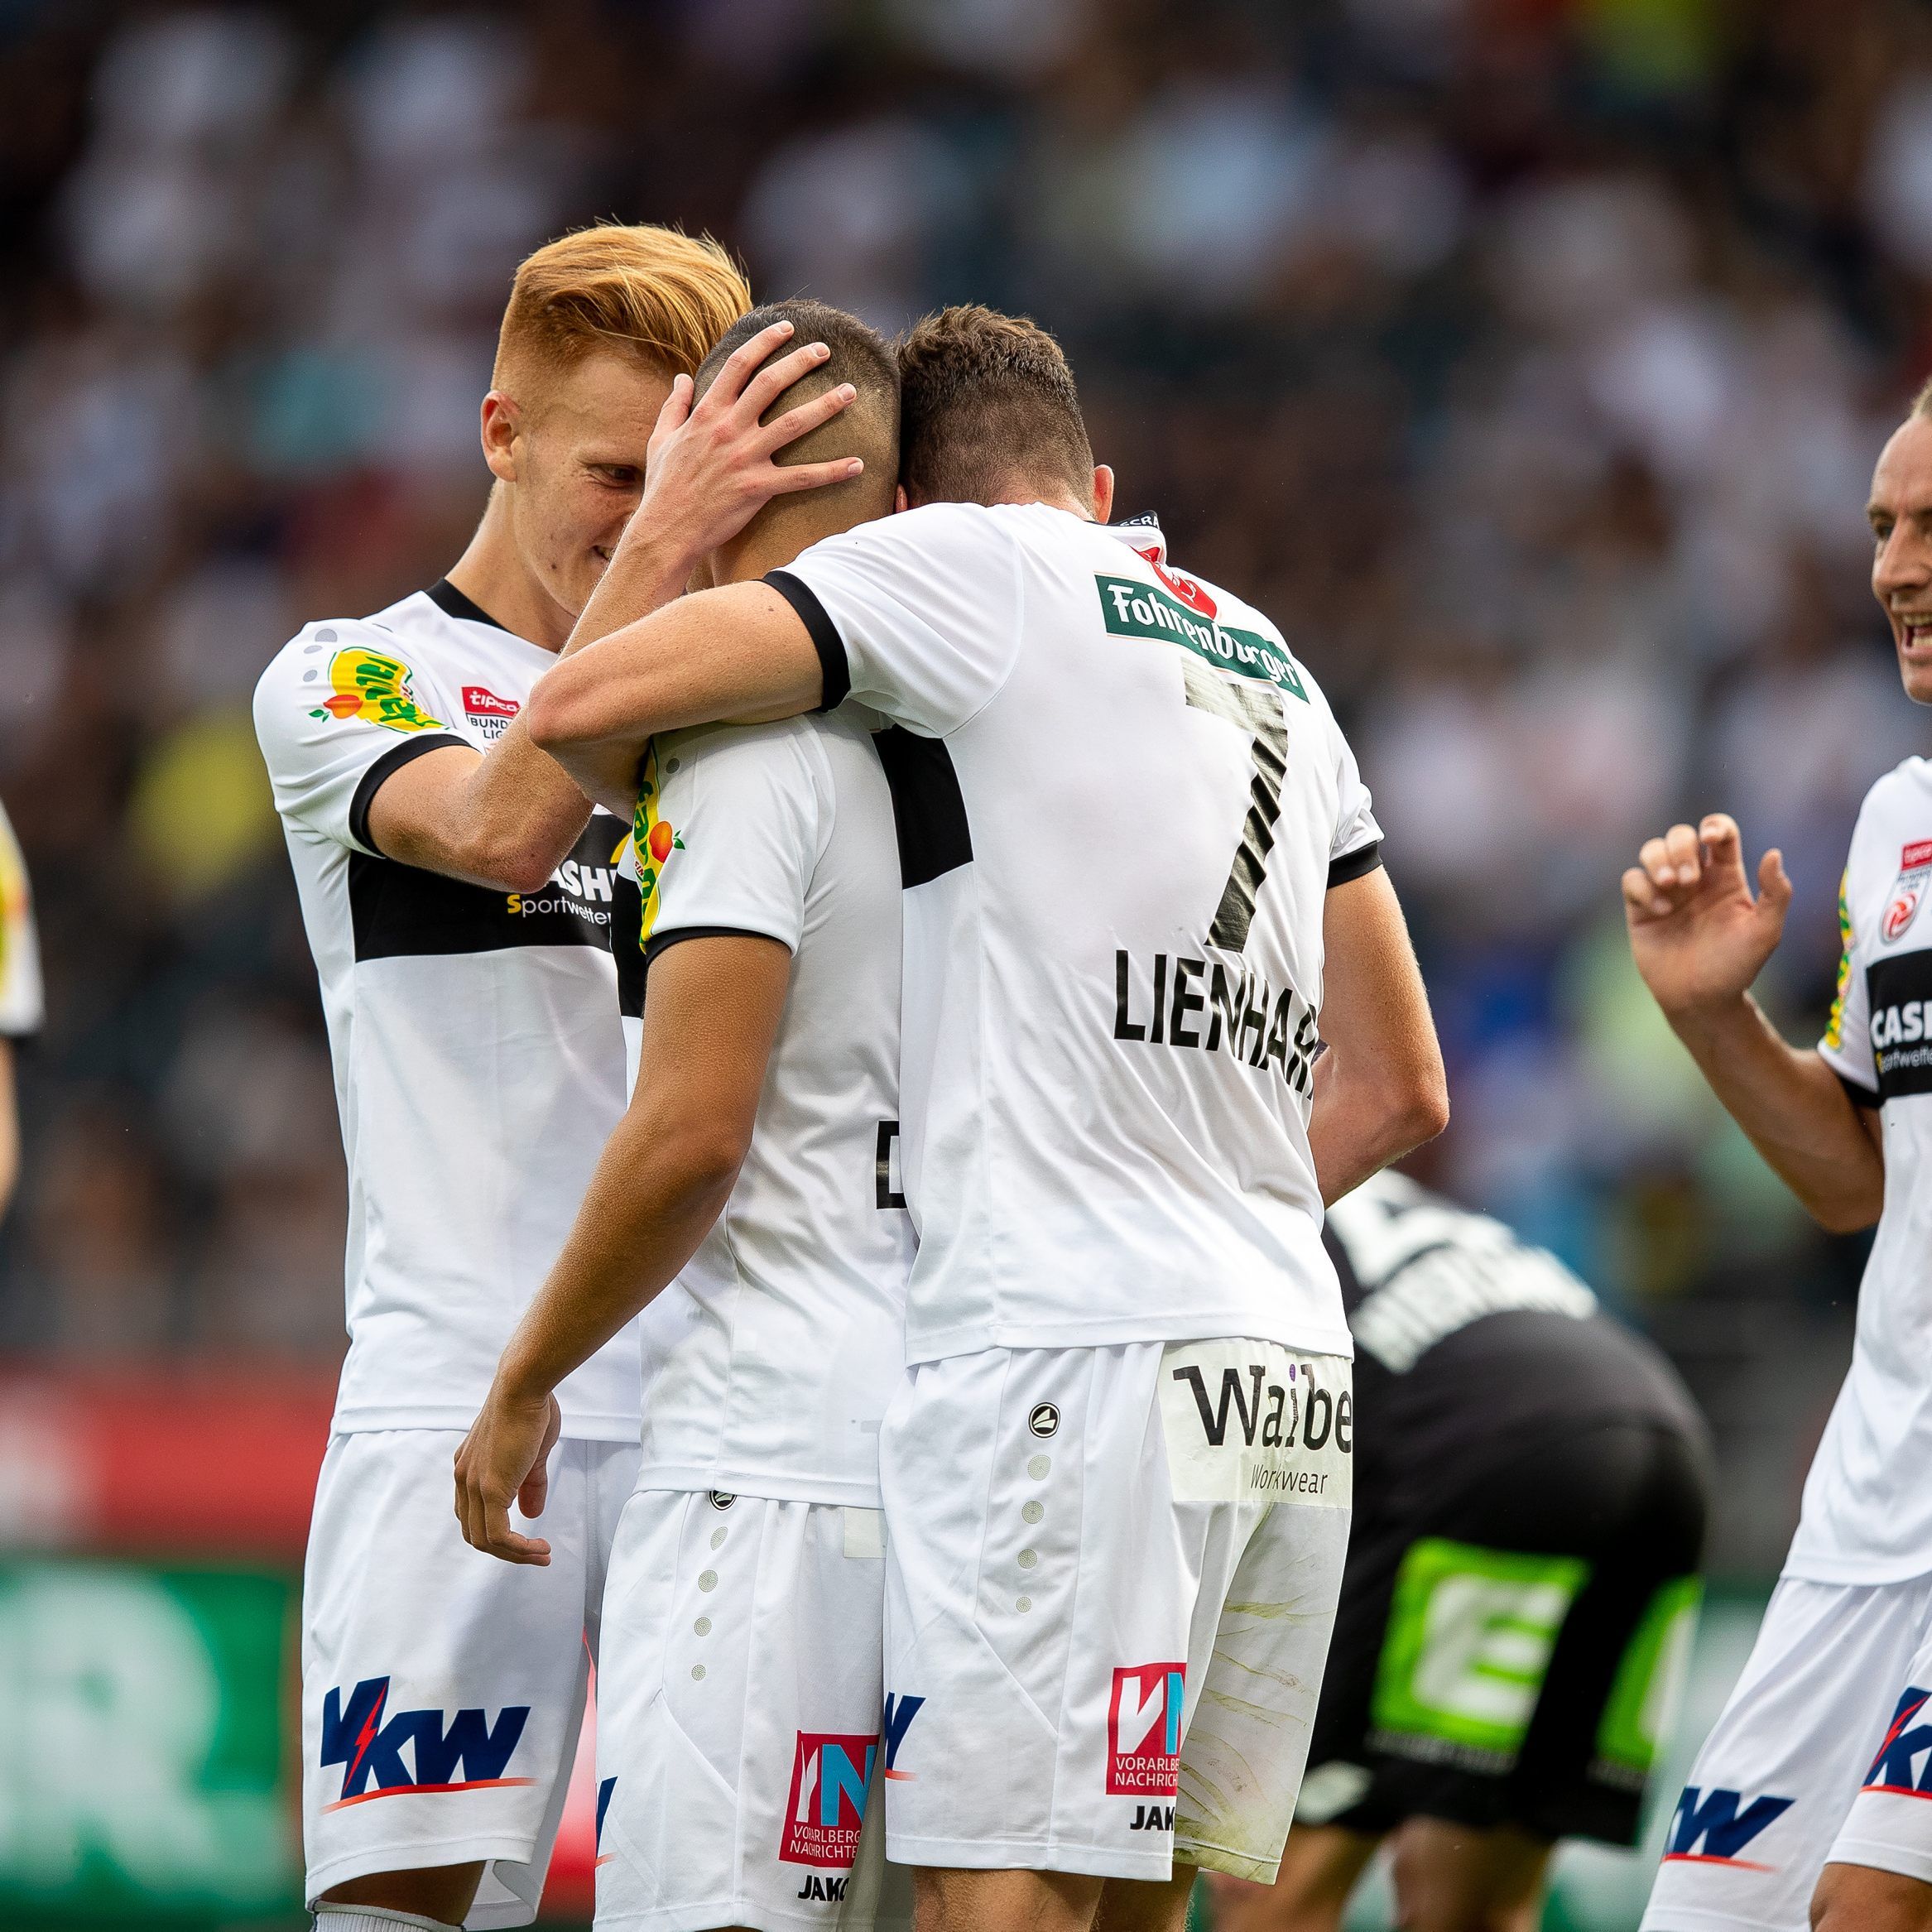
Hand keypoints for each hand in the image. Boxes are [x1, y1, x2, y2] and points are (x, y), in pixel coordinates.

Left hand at [453, 1384, 561, 1564]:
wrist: (523, 1386)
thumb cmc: (531, 1408)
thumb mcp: (532, 1453)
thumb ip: (529, 1485)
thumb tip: (531, 1515)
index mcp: (469, 1468)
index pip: (473, 1514)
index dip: (496, 1532)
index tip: (523, 1537)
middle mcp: (464, 1478)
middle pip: (474, 1533)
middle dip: (506, 1550)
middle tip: (535, 1553)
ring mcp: (473, 1485)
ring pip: (484, 1540)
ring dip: (515, 1554)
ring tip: (541, 1554)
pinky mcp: (490, 1489)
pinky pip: (498, 1535)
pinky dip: (518, 1549)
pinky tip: (538, 1548)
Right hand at [625, 319, 863, 576]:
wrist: (666, 530)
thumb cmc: (664, 487)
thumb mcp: (661, 439)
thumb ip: (674, 405)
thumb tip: (683, 378)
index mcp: (707, 413)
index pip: (740, 364)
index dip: (765, 341)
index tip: (786, 328)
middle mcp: (729, 429)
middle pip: (771, 383)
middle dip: (801, 361)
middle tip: (825, 349)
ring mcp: (745, 458)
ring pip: (793, 423)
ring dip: (826, 405)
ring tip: (851, 391)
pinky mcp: (758, 488)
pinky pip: (803, 477)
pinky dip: (832, 471)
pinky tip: (858, 465)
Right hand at [1622, 813, 1792, 1021]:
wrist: (1701, 999)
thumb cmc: (1737, 967)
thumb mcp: (1766, 932)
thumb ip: (1776, 893)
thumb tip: (1773, 853)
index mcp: (1726, 876)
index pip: (1720, 832)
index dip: (1714, 827)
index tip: (1710, 841)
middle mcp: (1694, 878)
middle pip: (1681, 835)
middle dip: (1680, 849)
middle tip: (1688, 880)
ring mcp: (1665, 891)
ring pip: (1652, 849)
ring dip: (1658, 859)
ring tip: (1670, 886)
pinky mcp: (1640, 908)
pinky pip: (1631, 879)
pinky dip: (1642, 888)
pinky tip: (1659, 911)